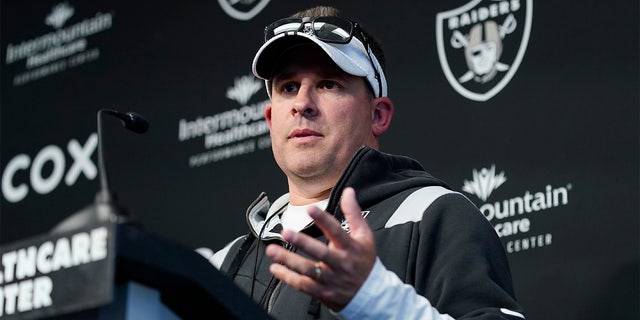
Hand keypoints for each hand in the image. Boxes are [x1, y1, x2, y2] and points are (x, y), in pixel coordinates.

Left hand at [265, 187, 376, 310]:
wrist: (371, 293)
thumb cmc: (364, 261)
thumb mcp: (364, 235)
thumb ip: (354, 213)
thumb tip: (348, 192)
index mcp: (351, 247)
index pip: (337, 231)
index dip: (324, 220)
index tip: (310, 209)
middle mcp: (341, 264)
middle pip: (320, 253)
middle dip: (302, 242)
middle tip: (286, 232)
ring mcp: (331, 279)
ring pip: (308, 270)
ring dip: (288, 260)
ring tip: (272, 250)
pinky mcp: (323, 292)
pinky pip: (303, 285)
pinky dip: (288, 277)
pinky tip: (276, 268)